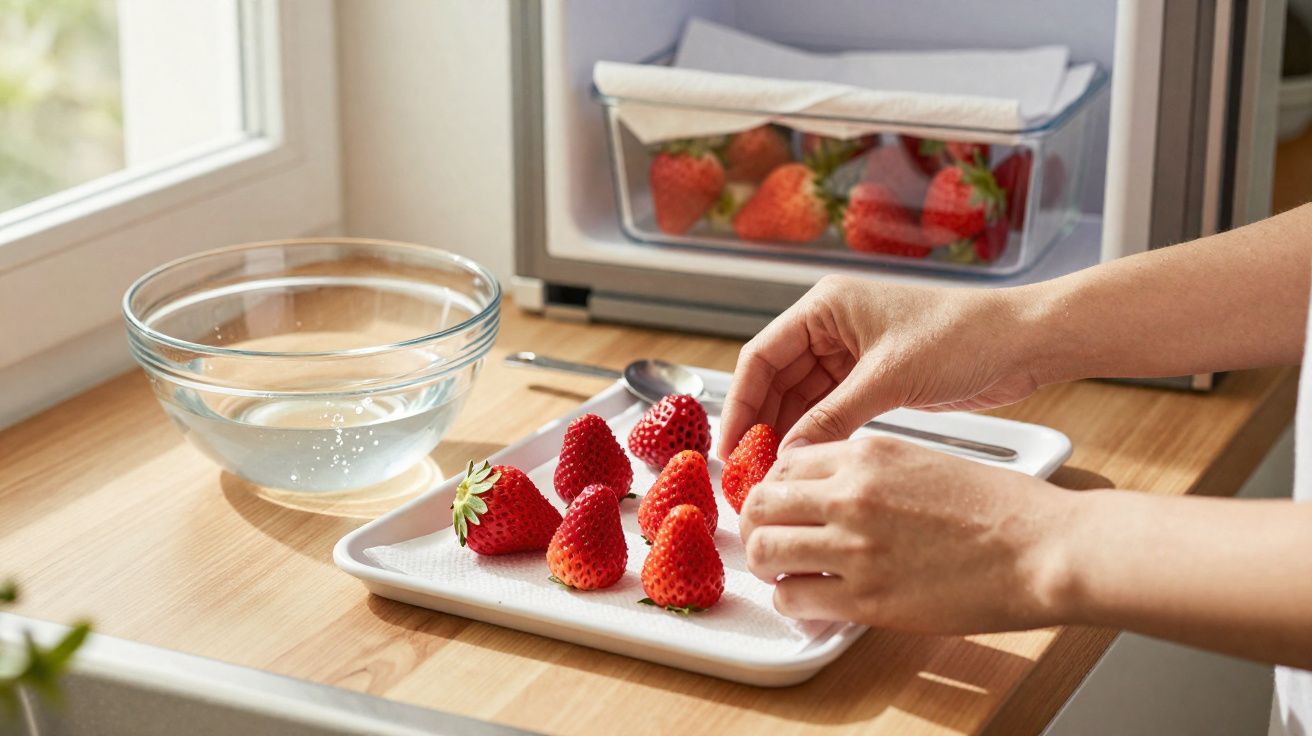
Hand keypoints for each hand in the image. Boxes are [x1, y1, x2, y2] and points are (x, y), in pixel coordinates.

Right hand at [718, 275, 1041, 457]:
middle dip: (763, 422)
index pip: (762, 355)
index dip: (741, 402)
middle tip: (748, 469)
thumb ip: (832, 418)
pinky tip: (808, 463)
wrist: (1025, 342)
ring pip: (802, 397)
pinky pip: (831, 407)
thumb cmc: (964, 337)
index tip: (730, 445)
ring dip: (789, 432)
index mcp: (826, 306)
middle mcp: (834, 325)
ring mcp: (854, 351)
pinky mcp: (875, 376)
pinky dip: (819, 434)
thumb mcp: (888, 379)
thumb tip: (788, 456)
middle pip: (777, 378)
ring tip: (774, 474)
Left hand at [739, 437, 1075, 633]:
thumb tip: (831, 488)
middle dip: (756, 523)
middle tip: (767, 538)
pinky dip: (792, 600)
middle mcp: (851, 494)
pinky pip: (794, 598)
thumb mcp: (924, 460)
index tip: (777, 503)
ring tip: (783, 572)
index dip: (773, 487)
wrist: (1042, 548)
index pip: (783, 463)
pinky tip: (810, 599)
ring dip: (767, 564)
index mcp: (867, 455)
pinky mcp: (866, 597)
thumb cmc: (1001, 507)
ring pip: (765, 550)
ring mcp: (855, 546)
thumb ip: (870, 470)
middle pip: (761, 503)